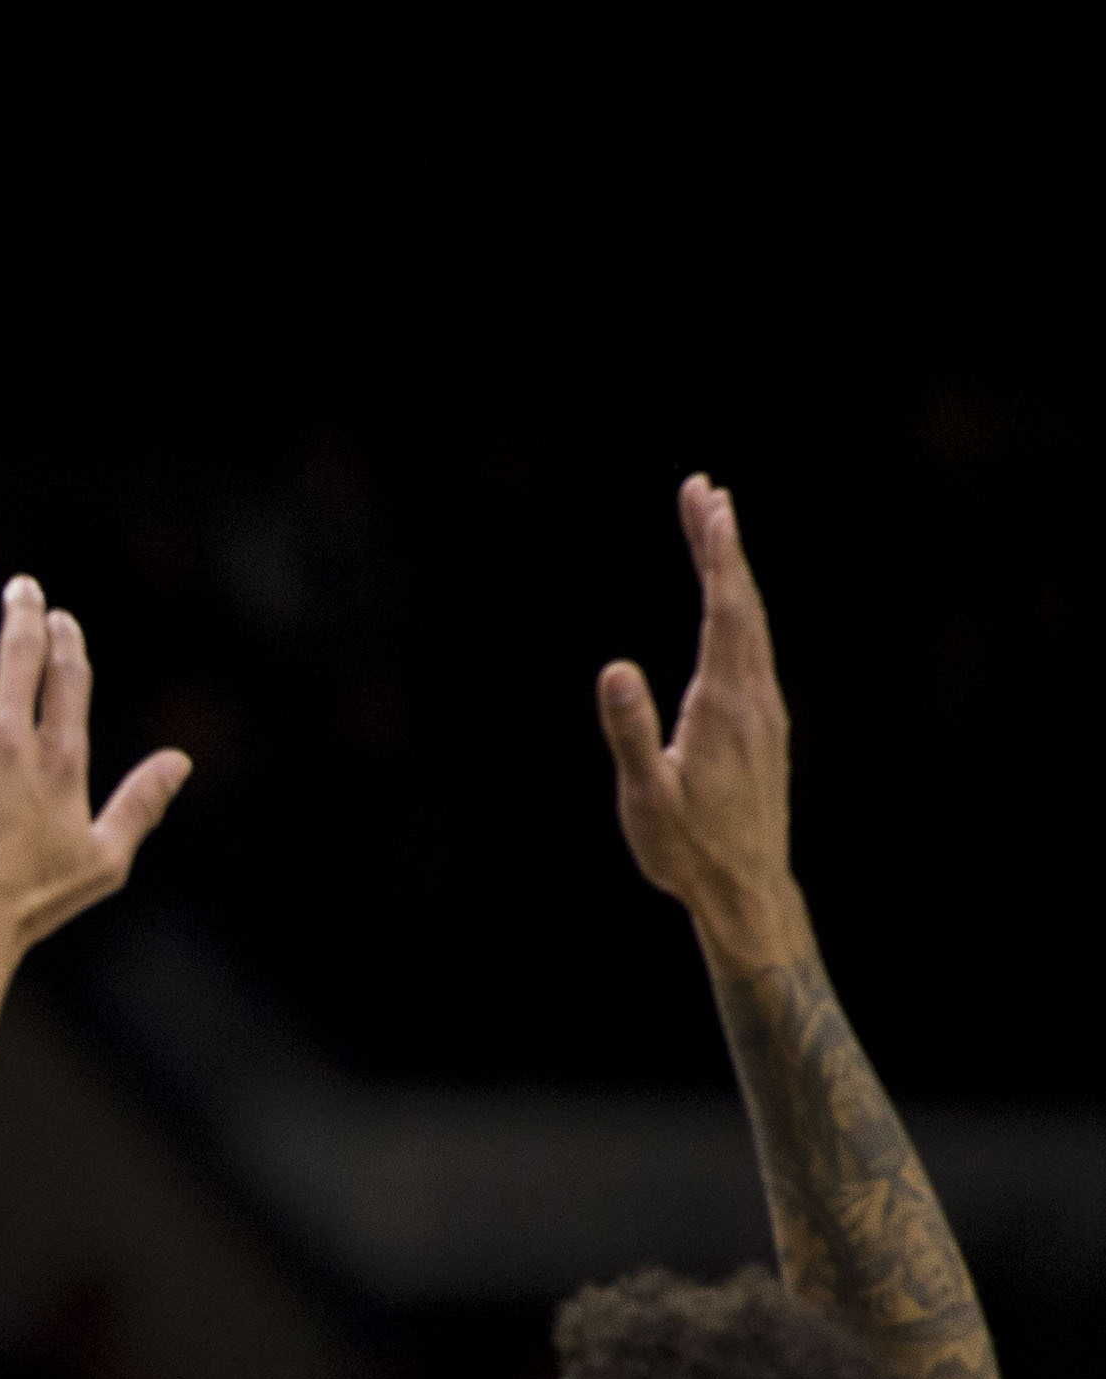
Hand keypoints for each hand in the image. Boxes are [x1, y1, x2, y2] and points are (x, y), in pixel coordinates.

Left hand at [0, 567, 187, 954]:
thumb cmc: (29, 902)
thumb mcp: (102, 860)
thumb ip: (140, 804)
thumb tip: (180, 760)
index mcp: (59, 759)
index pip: (67, 676)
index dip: (65, 641)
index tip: (59, 620)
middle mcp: (8, 738)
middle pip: (18, 653)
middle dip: (21, 611)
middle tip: (19, 586)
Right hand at [598, 476, 811, 970]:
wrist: (745, 888)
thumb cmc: (686, 847)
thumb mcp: (645, 795)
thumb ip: (630, 731)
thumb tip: (614, 667)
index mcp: (725, 703)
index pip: (726, 610)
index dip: (718, 552)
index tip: (708, 501)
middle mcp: (754, 695)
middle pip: (743, 602)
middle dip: (723, 543)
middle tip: (703, 490)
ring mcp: (764, 709)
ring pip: (751, 623)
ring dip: (732, 572)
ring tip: (712, 529)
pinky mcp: (762, 724)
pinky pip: (751, 647)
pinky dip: (736, 609)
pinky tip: (725, 606)